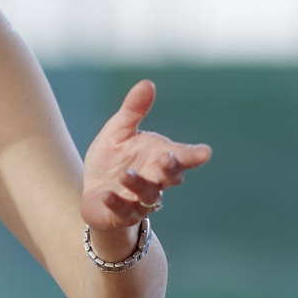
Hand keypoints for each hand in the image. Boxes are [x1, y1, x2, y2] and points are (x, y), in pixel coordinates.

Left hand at [81, 81, 210, 234]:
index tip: (204, 152)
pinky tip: (108, 194)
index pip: (181, 156)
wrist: (93, 191)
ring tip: (125, 174)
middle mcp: (156, 180)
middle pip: (172, 177)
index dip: (193, 155)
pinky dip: (117, 204)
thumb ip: (133, 110)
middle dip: (170, 169)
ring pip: (148, 196)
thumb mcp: (119, 131)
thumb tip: (147, 83)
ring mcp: (140, 200)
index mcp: (159, 157)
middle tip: (166, 157)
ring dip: (139, 185)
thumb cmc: (113, 158)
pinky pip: (123, 212)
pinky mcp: (121, 214)